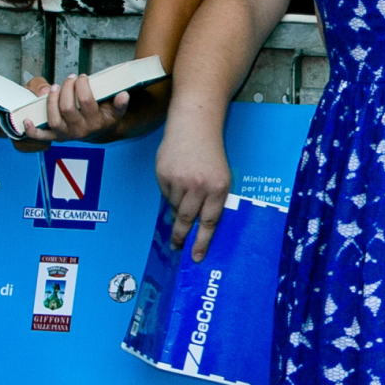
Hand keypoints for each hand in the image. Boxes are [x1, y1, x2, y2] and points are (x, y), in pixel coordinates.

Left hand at [18, 73, 129, 143]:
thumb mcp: (116, 110)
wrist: (99, 133)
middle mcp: (80, 130)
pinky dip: (32, 130)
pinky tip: (27, 120)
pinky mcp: (56, 137)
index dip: (82, 86)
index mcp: (96, 122)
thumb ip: (120, 104)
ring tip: (55, 87)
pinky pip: (41, 136)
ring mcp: (66, 135)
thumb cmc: (105, 117)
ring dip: (51, 101)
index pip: (86, 101)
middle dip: (66, 89)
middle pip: (68, 108)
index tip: (82, 77)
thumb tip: (124, 95)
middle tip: (70, 78)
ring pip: (54, 119)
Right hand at [156, 126, 232, 260]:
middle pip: (188, 220)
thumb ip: (211, 199)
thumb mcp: (220, 176)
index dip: (202, 242)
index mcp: (219, 188)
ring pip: (175, 208)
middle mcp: (200, 187)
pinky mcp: (164, 176)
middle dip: (182, 236)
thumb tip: (198, 225)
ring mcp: (181, 181)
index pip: (210, 222)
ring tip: (183, 195)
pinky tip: (176, 181)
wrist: (195, 127)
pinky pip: (166, 195)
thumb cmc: (210, 154)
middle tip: (177, 247)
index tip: (196, 257)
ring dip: (177, 208)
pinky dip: (170, 194)